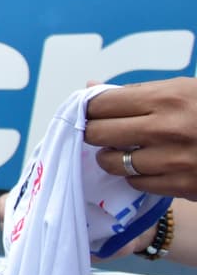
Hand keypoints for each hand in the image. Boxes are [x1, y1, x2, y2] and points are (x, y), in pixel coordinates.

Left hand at [86, 77, 196, 199]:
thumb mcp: (183, 89)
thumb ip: (137, 91)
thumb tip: (90, 87)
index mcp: (167, 97)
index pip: (101, 104)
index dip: (90, 109)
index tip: (91, 112)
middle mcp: (167, 128)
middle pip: (98, 134)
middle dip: (95, 133)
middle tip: (103, 132)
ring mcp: (175, 160)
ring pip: (113, 163)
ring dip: (113, 157)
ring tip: (124, 150)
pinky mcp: (183, 186)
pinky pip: (137, 183)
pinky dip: (136, 175)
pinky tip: (149, 165)